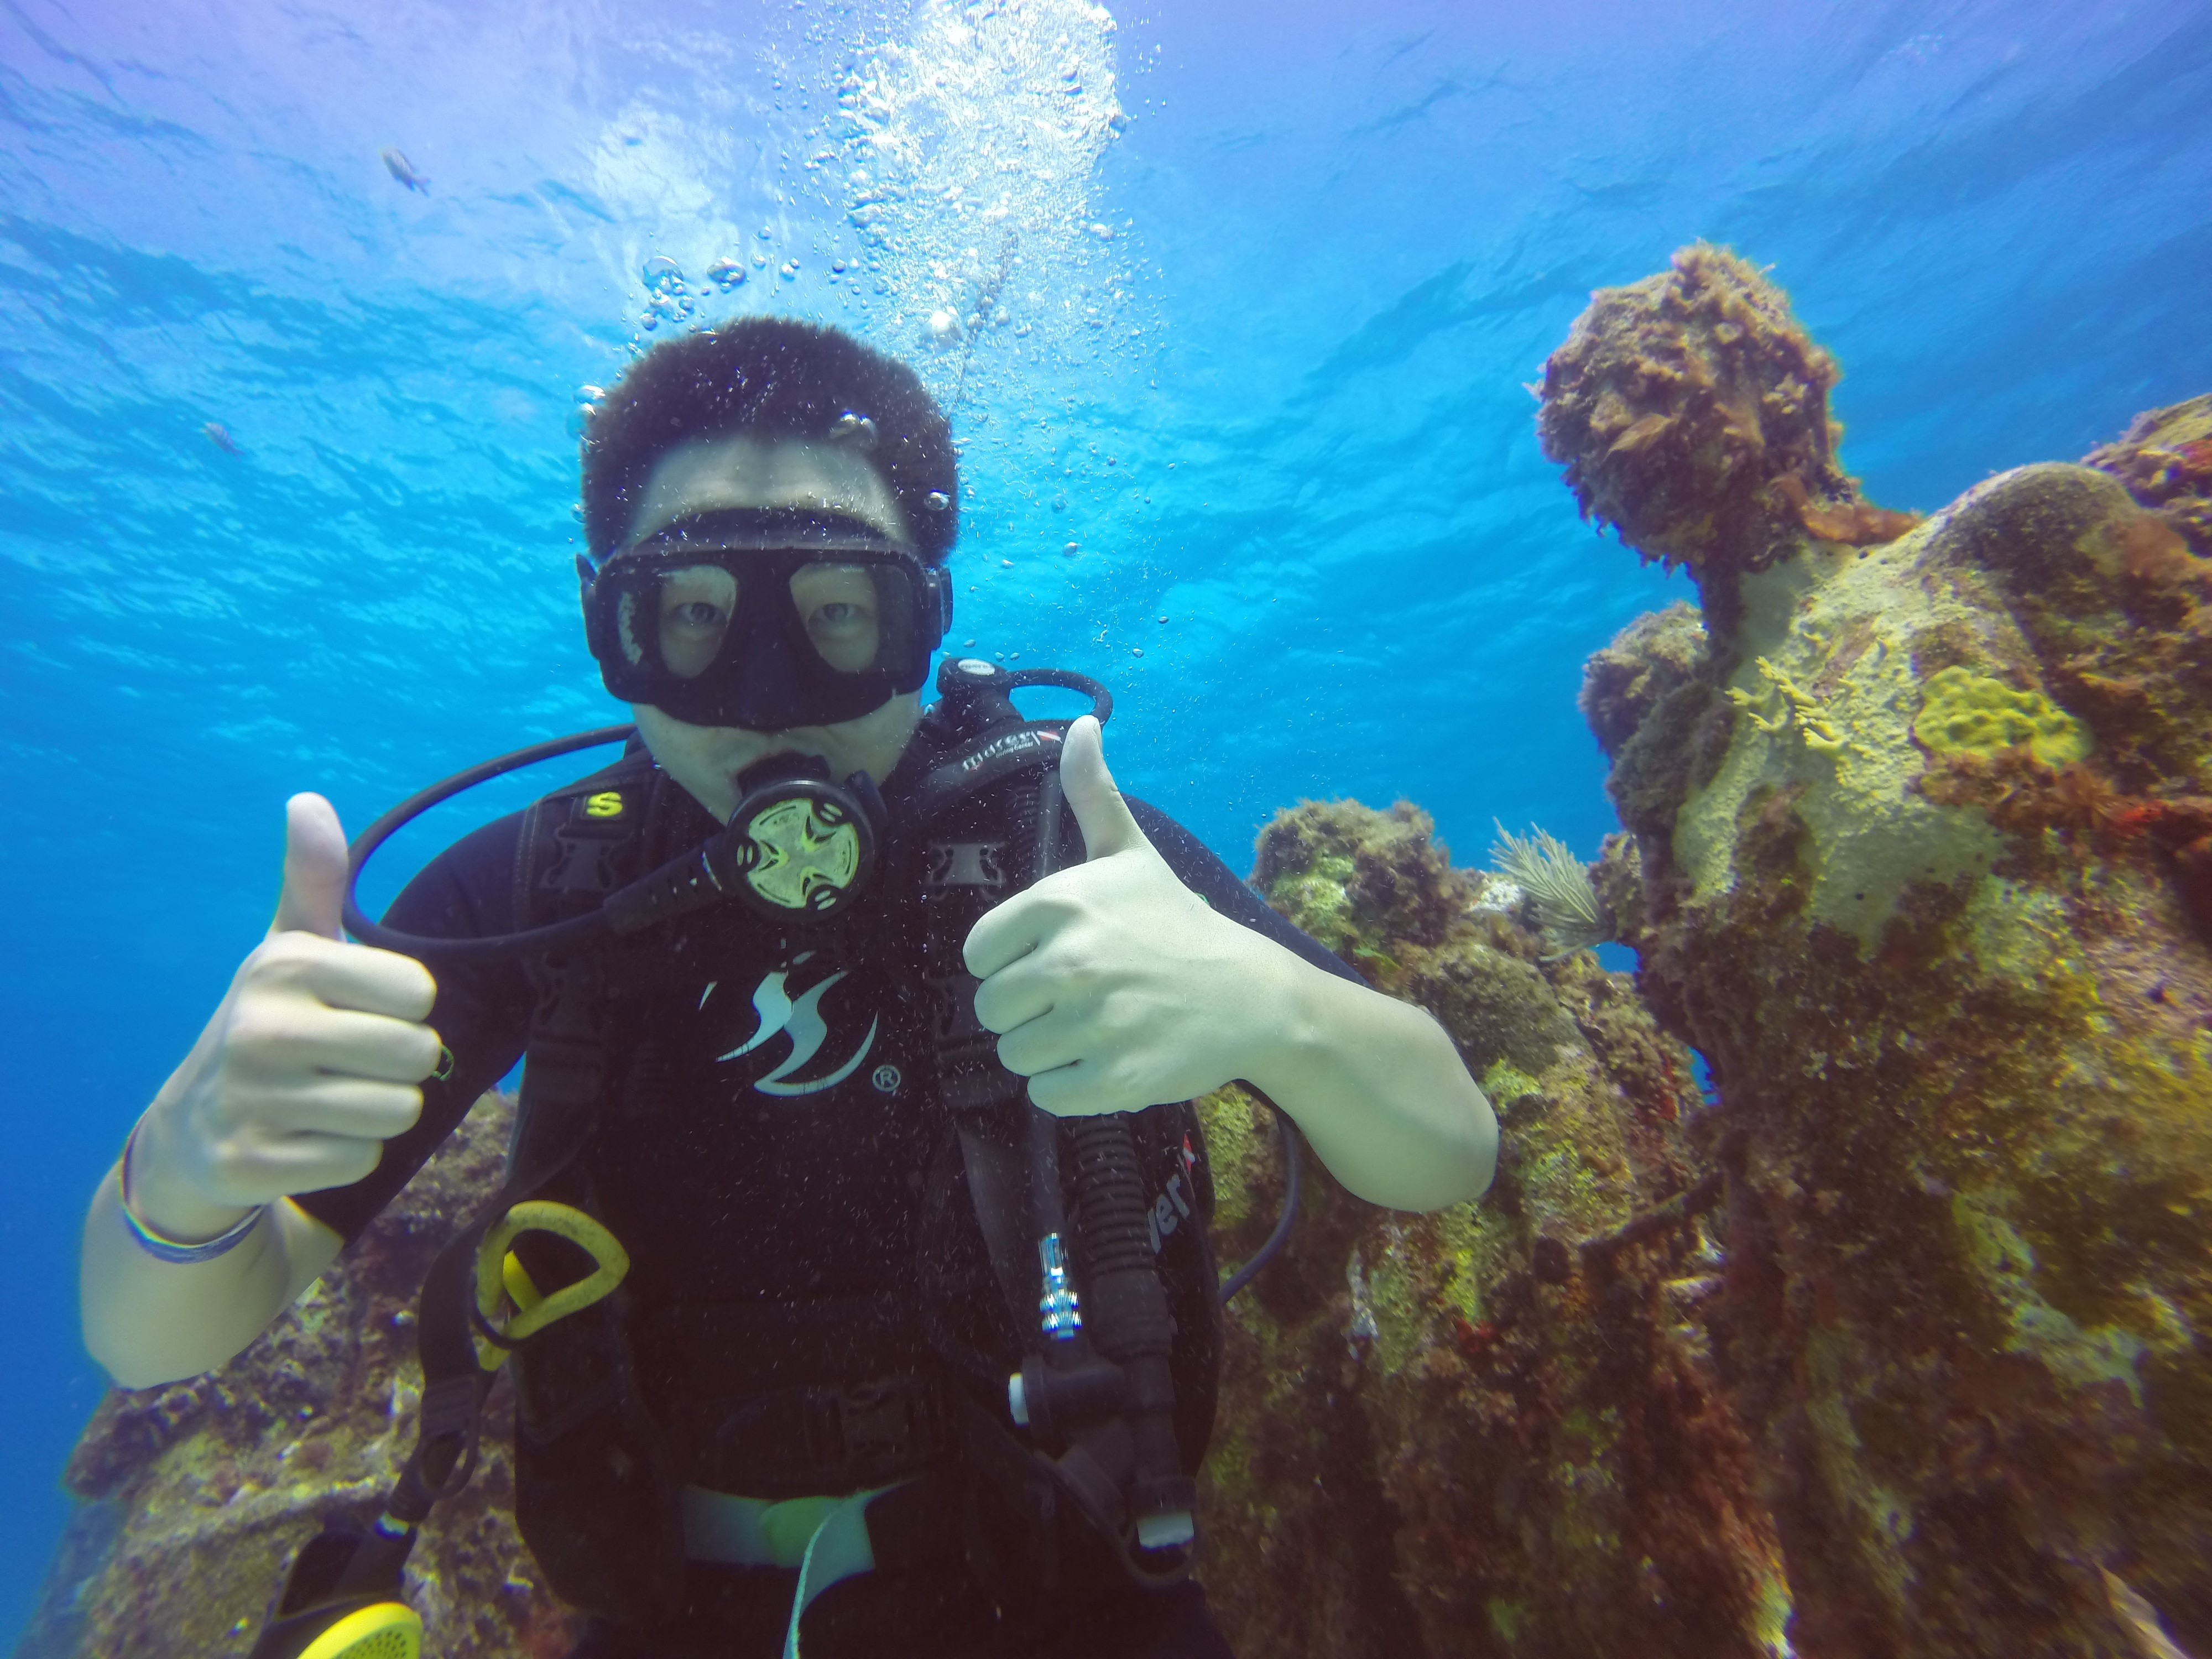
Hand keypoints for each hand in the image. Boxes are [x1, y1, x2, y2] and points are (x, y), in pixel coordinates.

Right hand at [128, 795, 441, 1235]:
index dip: (404, 1008)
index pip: (420, 992)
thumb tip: (308, 800)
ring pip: (397, 1111)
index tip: (358, 1009)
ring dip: (376, 1112)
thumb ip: (314, 879)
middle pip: (418, 1055)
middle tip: (347, 1062)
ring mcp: (250, 1099)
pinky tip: (303, 1138)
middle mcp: (261, 1027)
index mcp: (282, 964)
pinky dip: (345, 1155)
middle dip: (398, 1065)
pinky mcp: (249, 1164)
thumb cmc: (270, 1023)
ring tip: (327, 1098)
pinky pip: (361, 1159)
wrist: (192, 1127)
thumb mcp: (288, 948)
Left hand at [964, 716, 1292, 1115]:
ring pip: (1014, 1056)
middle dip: (1027, 1011)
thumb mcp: (1130, 852)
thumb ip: (1092, 791)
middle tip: (1078, 998)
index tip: (1052, 957)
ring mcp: (1093, 1023)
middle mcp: (1070, 962)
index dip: (1010, 961)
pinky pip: (1046, 1095)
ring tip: (1095, 1027)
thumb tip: (1081, 722)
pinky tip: (1107, 1058)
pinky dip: (1069, 1087)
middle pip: (991, 1010)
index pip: (979, 955)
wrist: (1254, 995)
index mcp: (1061, 904)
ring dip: (1048, 1050)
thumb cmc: (1178, 924)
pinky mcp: (1112, 1079)